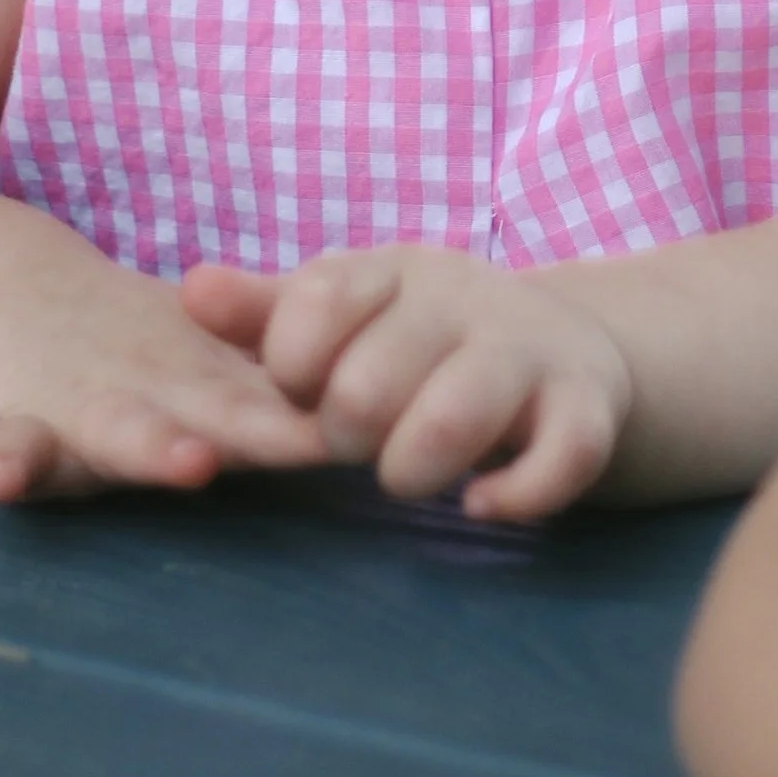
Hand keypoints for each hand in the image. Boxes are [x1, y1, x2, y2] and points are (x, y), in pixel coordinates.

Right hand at [0, 252, 329, 503]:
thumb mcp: (207, 367)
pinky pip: (9, 450)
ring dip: (152, 448)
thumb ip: (280, 397)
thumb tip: (404, 417)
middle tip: (304, 449)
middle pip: (214, 416)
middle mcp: (152, 400)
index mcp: (205, 390)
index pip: (269, 405)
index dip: (307, 421)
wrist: (14, 304)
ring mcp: (81, 413)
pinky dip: (7, 464)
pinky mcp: (15, 427)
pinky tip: (3, 481)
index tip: (348, 438)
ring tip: (189, 462)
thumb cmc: (139, 359)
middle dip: (271, 431)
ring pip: (119, 432)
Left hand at [182, 246, 634, 521]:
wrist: (564, 346)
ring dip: (414, 467)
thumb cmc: (421, 338)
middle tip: (359, 441)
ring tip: (407, 476)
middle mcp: (463, 298)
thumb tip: (190, 291)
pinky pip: (560, 457)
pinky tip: (482, 505)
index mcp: (395, 271)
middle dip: (348, 433)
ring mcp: (529, 351)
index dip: (292, 365)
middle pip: (370, 382)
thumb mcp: (346, 313)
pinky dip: (515, 493)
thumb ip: (265, 311)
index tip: (302, 389)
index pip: (319, 301)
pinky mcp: (586, 407)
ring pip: (459, 414)